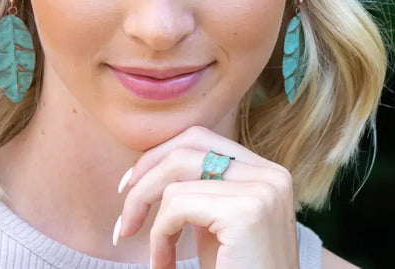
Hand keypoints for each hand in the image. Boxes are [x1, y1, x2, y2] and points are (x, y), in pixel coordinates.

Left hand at [115, 126, 299, 268]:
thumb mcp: (213, 222)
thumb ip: (197, 186)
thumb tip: (146, 163)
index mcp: (263, 171)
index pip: (198, 138)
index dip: (158, 155)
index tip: (130, 184)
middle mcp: (269, 174)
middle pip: (186, 147)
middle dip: (145, 176)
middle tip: (124, 218)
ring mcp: (261, 190)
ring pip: (176, 176)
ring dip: (147, 212)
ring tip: (154, 254)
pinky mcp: (246, 212)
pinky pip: (177, 205)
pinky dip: (159, 236)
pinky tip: (164, 264)